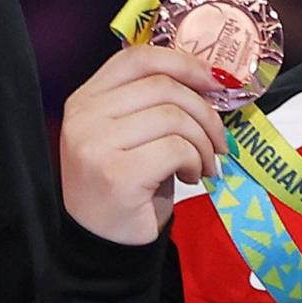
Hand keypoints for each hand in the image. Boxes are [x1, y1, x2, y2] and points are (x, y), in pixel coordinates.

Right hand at [59, 45, 228, 245]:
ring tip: (203, 165)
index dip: (182, 62)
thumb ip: (153, 103)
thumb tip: (210, 79)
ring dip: (202, 142)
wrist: (103, 244)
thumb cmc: (126, 186)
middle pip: (162, 87)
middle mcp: (83, 117)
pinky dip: (195, 161)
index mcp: (85, 99)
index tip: (214, 81)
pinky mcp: (117, 175)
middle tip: (218, 140)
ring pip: (173, 117)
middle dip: (204, 111)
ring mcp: (95, 145)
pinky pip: (176, 149)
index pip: (137, 58)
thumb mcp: (132, 135)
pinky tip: (191, 177)